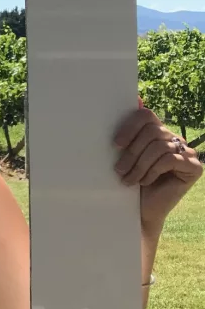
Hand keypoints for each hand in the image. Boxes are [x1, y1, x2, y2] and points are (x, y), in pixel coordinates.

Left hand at [114, 96, 201, 234]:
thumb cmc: (131, 182)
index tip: (115, 145)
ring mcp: (187, 151)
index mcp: (156, 131)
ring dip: (139, 165)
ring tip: (128, 180)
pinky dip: (153, 171)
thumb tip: (135, 99)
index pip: (146, 115)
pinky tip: (145, 181)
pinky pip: (169, 159)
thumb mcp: (124, 156)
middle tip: (118, 169)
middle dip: (132, 152)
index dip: (129, 127)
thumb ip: (126, 134)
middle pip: (151, 131)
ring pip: (158, 147)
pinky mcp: (194, 167)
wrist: (143, 210)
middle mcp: (173, 138)